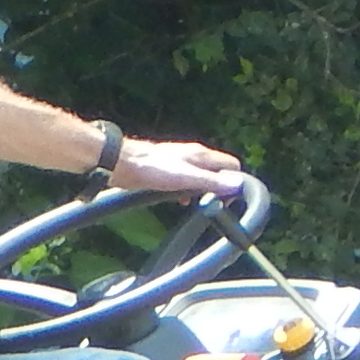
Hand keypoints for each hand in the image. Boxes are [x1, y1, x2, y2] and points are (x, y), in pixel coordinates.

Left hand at [110, 136, 245, 197]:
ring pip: (203, 177)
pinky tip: (180, 201)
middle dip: (219, 189)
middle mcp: (195, 156)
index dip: (234, 183)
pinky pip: (187, 181)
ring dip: (202, 192)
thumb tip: (237, 185)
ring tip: (194, 204)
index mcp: (202, 155)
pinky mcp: (169, 170)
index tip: (226, 200)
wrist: (123, 164)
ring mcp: (182, 162)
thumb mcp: (185, 178)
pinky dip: (188, 192)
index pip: (232, 165)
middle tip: (210, 204)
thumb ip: (211, 181)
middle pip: (219, 172)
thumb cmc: (152, 168)